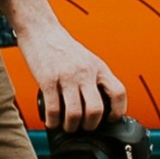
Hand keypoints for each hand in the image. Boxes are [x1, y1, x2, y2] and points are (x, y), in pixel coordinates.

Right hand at [0, 0, 126, 132]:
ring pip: (75, 114)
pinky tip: (51, 122)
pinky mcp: (47, 80)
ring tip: (67, 126)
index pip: (118, 93)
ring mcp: (66, 76)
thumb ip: (95, 79)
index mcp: (99, 68)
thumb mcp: (87, 60)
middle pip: (96, 110)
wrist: (41, 30)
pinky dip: (53, 122)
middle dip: (90, 126)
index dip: (118, 111)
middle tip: (85, 128)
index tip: (110, 119)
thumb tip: (100, 106)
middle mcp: (85, 72)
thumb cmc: (63, 48)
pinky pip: (53, 109)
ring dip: (71, 127)